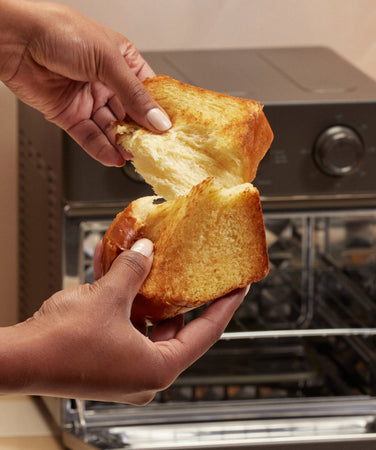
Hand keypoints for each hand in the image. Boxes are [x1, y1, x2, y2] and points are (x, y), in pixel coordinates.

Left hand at [1, 0, 170, 165]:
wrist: (14, 39)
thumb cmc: (58, 30)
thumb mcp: (107, 60)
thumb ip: (134, 94)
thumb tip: (158, 120)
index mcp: (121, 61)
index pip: (147, 92)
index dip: (159, 112)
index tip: (170, 130)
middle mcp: (106, 81)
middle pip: (130, 114)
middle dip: (141, 132)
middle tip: (153, 148)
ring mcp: (88, 99)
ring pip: (111, 128)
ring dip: (121, 144)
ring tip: (134, 156)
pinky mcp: (70, 115)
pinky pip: (90, 137)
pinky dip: (101, 149)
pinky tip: (114, 157)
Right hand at [1, 239, 246, 403]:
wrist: (18, 360)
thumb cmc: (62, 344)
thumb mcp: (108, 297)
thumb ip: (133, 270)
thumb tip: (146, 249)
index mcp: (157, 367)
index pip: (206, 333)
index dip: (225, 306)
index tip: (240, 288)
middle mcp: (144, 372)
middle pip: (175, 326)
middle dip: (178, 294)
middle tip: (191, 270)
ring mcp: (124, 367)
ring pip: (146, 322)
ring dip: (144, 292)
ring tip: (150, 263)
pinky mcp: (106, 359)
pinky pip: (124, 324)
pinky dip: (123, 300)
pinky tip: (117, 269)